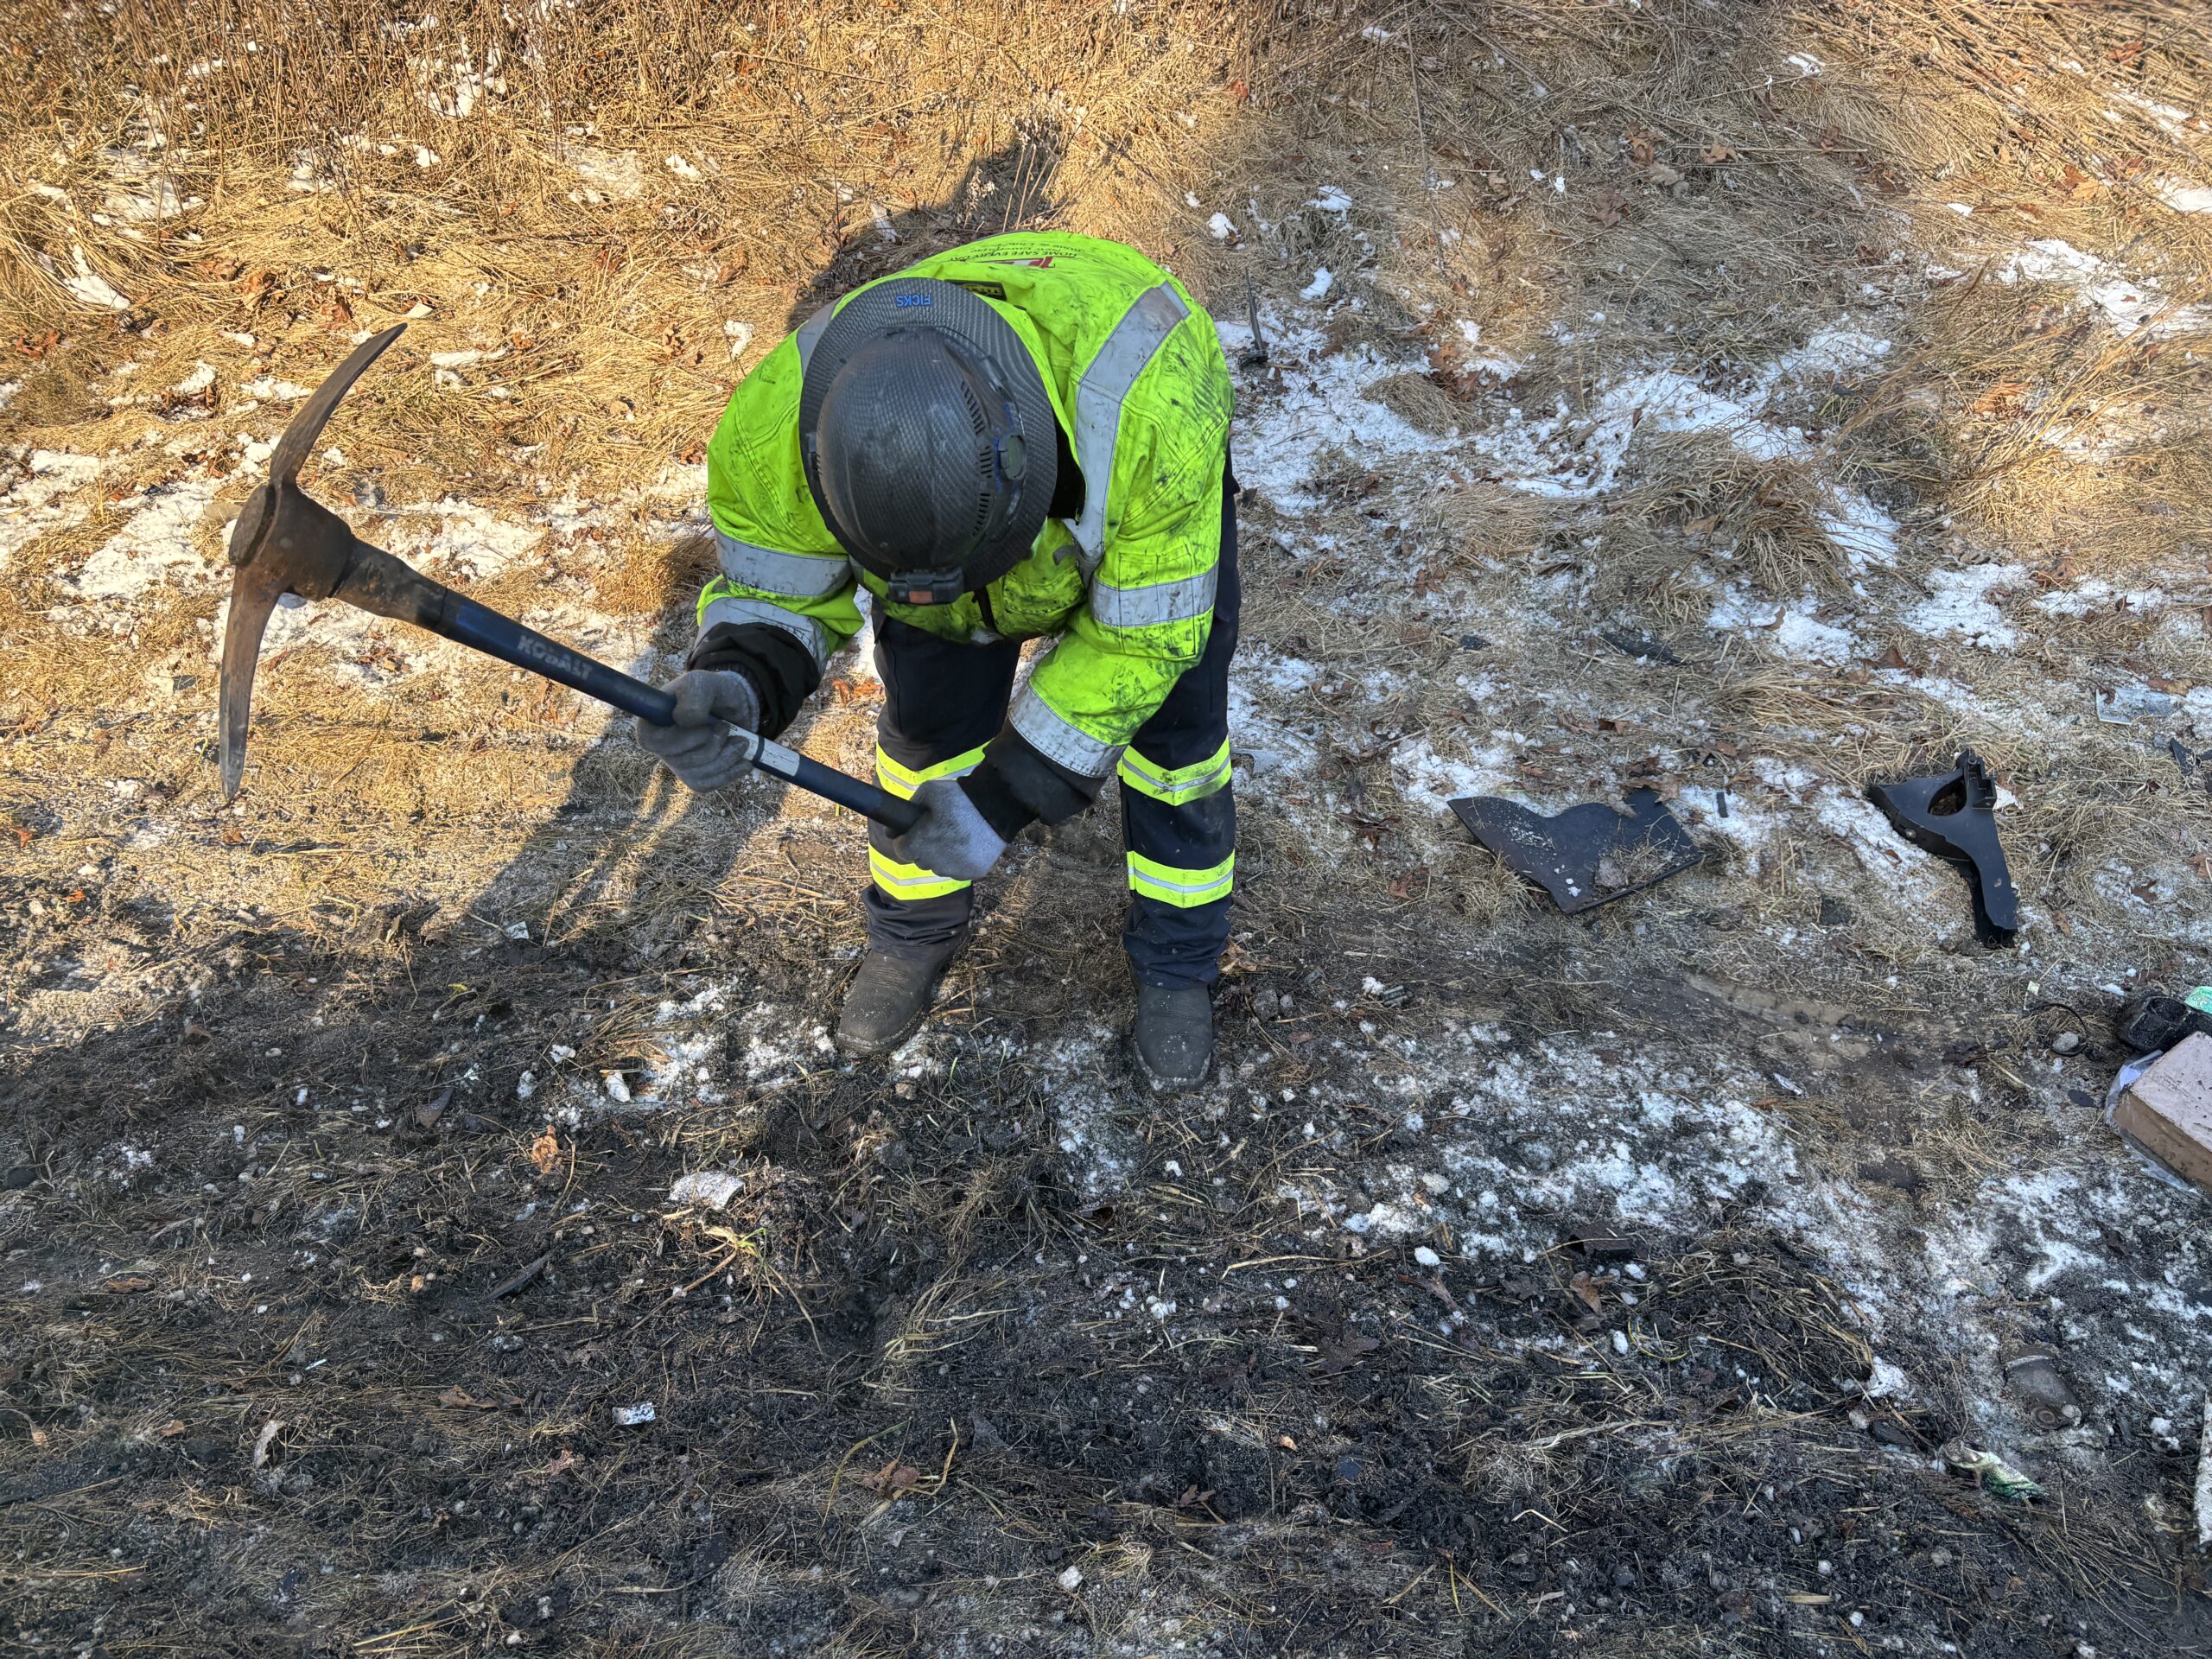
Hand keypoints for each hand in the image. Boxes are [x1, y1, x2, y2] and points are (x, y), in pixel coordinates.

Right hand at [634, 670, 759, 790]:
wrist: (730, 706)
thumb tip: (683, 721)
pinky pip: (709, 784)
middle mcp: (661, 748)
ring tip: (741, 742)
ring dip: (726, 758)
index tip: (708, 728)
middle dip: (712, 747)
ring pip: (698, 775)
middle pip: (681, 762)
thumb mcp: (702, 683)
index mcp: (652, 723)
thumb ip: (693, 696)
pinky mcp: (695, 778)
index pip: (652, 742)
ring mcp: (677, 765)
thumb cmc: (710, 692)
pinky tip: (743, 762)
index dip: (681, 740)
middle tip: (727, 728)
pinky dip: (730, 773)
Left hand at [889, 776, 1006, 880]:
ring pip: (940, 868)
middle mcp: (936, 861)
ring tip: (953, 838)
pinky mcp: (974, 873)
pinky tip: (966, 845)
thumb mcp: (929, 792)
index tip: (911, 834)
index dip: (905, 841)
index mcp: (921, 842)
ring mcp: (956, 869)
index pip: (902, 851)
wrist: (997, 806)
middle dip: (923, 848)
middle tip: (936, 832)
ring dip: (941, 857)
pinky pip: (959, 871)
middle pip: (920, 861)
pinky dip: (959, 861)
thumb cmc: (960, 797)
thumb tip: (892, 829)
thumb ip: (909, 809)